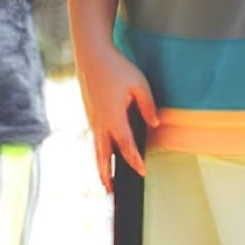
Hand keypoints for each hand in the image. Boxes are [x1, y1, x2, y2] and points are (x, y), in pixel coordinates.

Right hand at [76, 48, 158, 189]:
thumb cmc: (118, 68)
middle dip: (106, 173)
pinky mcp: (89, 112)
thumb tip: (155, 124)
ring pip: (96, 147)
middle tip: (110, 190)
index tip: (142, 172)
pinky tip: (104, 153)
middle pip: (102, 154)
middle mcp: (100, 121)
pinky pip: (95, 136)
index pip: (126, 145)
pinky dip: (98, 150)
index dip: (134, 160)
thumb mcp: (140, 85)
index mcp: (114, 117)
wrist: (92, 55)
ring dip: (100, 164)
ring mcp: (92, 117)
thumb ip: (148, 106)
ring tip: (105, 179)